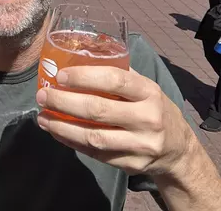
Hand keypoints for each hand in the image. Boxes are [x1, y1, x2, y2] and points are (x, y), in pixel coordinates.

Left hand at [36, 66, 194, 176]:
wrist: (177, 150)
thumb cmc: (152, 108)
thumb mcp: (145, 87)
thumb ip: (118, 73)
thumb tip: (77, 56)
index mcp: (149, 92)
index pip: (114, 80)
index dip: (84, 76)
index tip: (60, 76)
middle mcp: (147, 118)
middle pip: (98, 110)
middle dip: (64, 102)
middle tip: (42, 96)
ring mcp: (140, 144)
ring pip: (94, 137)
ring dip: (62, 127)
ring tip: (42, 118)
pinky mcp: (131, 164)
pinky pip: (95, 154)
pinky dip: (72, 142)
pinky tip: (56, 132)